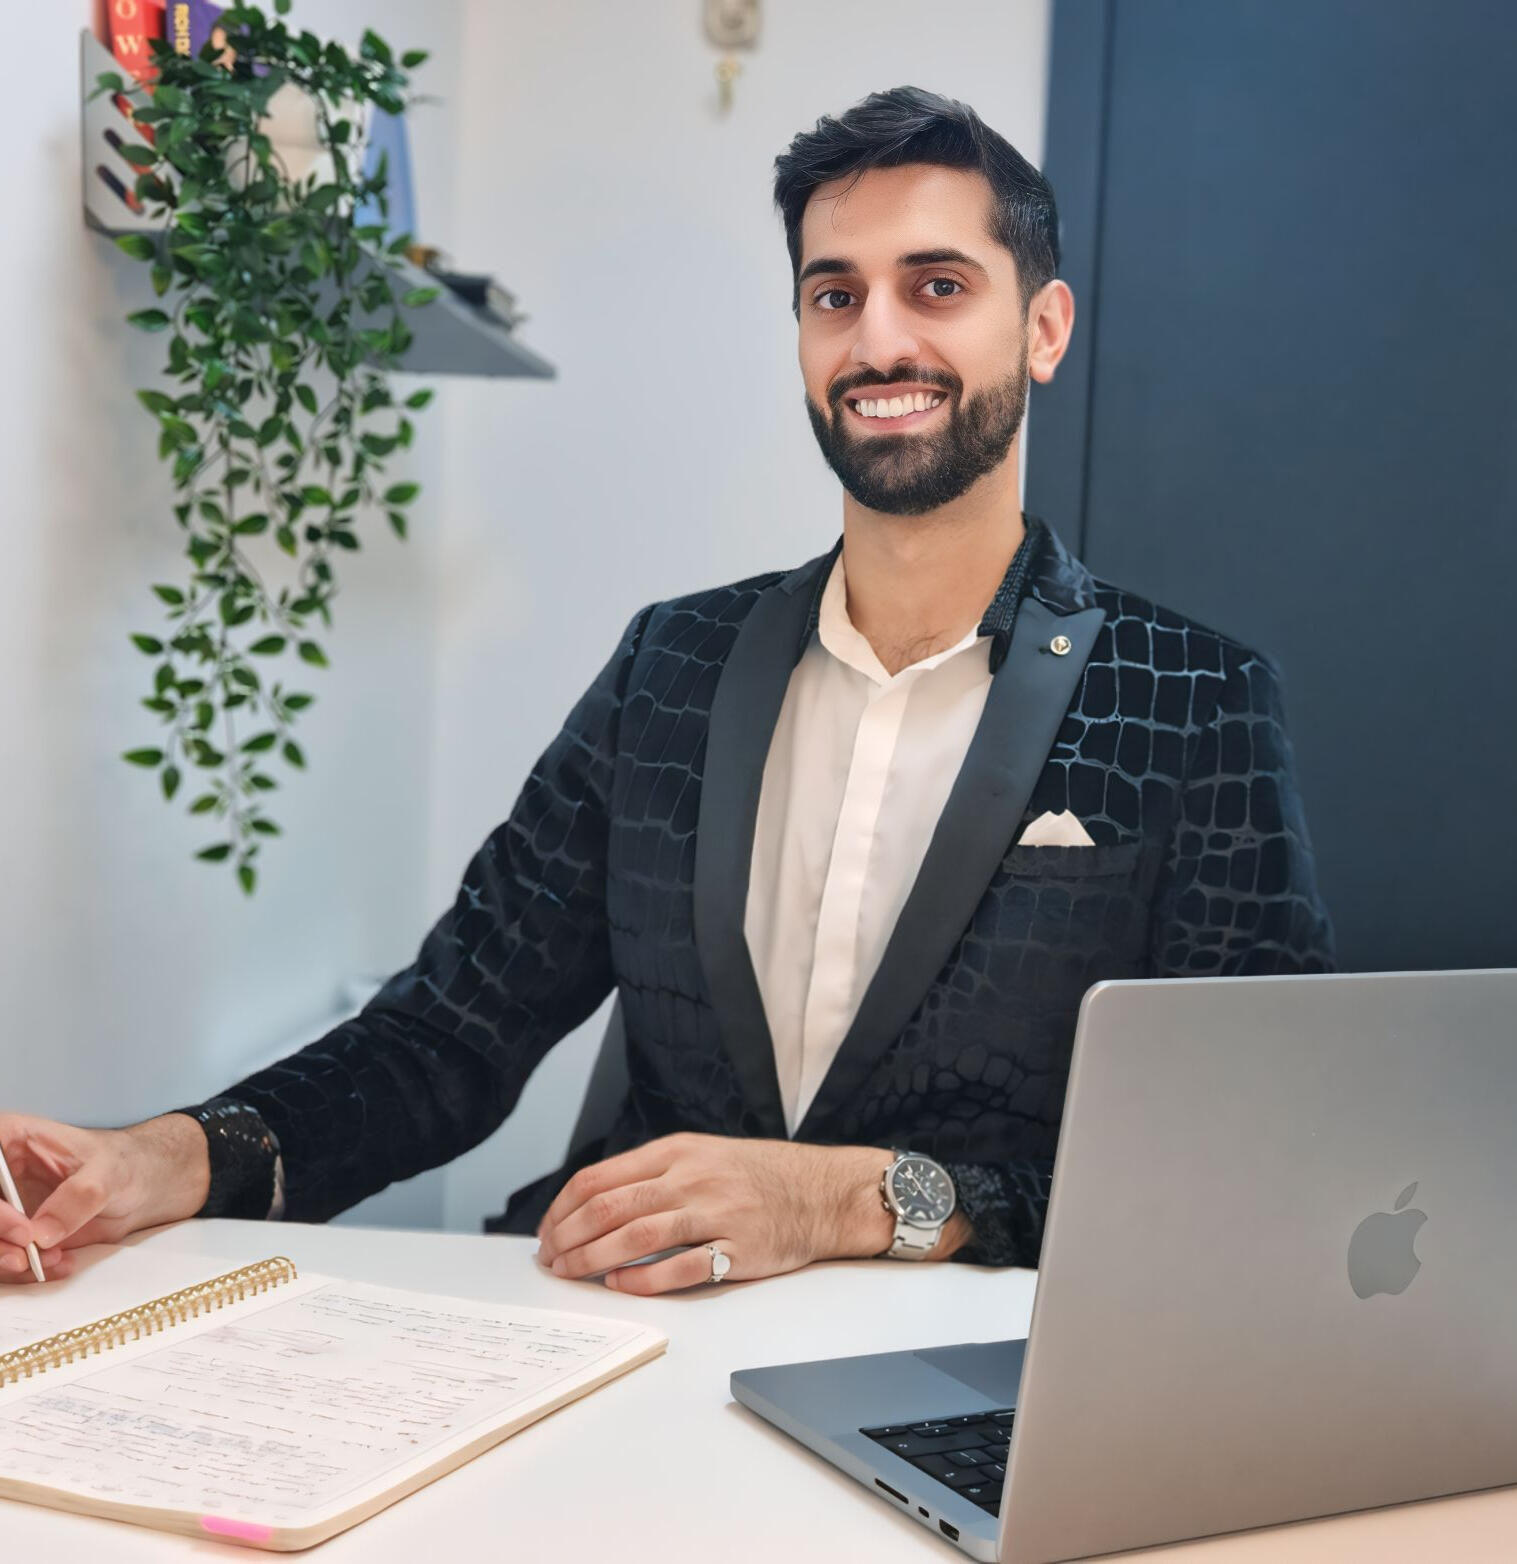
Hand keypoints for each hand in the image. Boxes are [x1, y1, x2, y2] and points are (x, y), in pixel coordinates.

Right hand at [0, 1113, 210, 1283]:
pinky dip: (28, 1270)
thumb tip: (43, 1232)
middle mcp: (0, 1176)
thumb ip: (81, 1195)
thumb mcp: (111, 1171)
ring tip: (54, 1258)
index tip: (22, 1228)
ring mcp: (5, 1207)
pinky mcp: (14, 1234)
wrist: (140, 1188)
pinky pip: (4, 1259)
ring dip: (10, 1260)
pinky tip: (60, 1262)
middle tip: (27, 1255)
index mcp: (11, 1140)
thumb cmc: (124, 1162)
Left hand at [535, 1132, 969, 1294]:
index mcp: (677, 1151)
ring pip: (635, 1237)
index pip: (600, 1178)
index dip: (562, 1208)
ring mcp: (715, 1213)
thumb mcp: (702, 1154)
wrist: (822, 1191)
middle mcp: (691, 1178)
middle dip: (568, 1238)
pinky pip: (680, 1268)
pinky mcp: (737, 1249)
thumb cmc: (758, 1174)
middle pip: (609, 1208)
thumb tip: (593, 1205)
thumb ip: (653, 1174)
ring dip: (592, 1260)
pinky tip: (621, 1285)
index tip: (547, 1232)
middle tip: (549, 1261)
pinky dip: (643, 1279)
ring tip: (571, 1275)